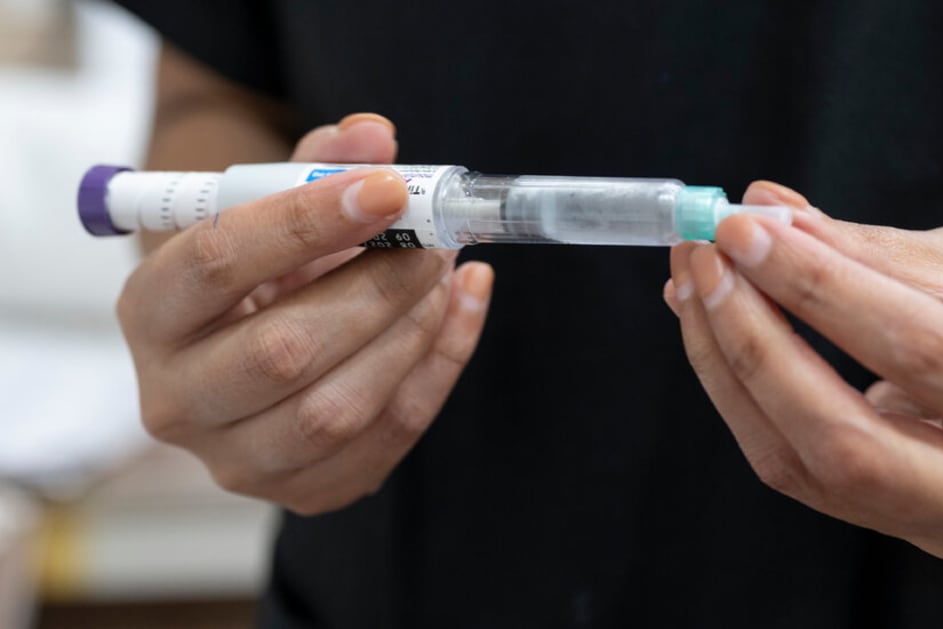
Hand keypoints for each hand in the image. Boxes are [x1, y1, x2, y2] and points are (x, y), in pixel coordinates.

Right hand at [119, 114, 493, 513]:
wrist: (252, 343)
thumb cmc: (263, 267)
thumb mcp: (273, 207)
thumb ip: (320, 163)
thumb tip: (375, 135)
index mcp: (150, 313)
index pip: (216, 263)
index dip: (306, 221)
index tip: (389, 188)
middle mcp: (178, 400)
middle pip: (282, 352)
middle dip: (376, 289)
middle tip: (432, 241)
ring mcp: (239, 460)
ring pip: (338, 409)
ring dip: (413, 331)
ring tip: (446, 272)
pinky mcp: (306, 492)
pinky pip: (389, 437)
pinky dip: (442, 366)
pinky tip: (463, 306)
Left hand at [665, 182, 942, 557]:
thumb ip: (863, 249)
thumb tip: (759, 213)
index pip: (916, 349)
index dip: (816, 287)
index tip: (741, 228)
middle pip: (849, 443)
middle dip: (755, 345)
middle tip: (704, 262)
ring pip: (802, 465)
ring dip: (726, 367)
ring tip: (692, 283)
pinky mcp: (893, 526)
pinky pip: (792, 466)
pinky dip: (739, 392)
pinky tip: (712, 328)